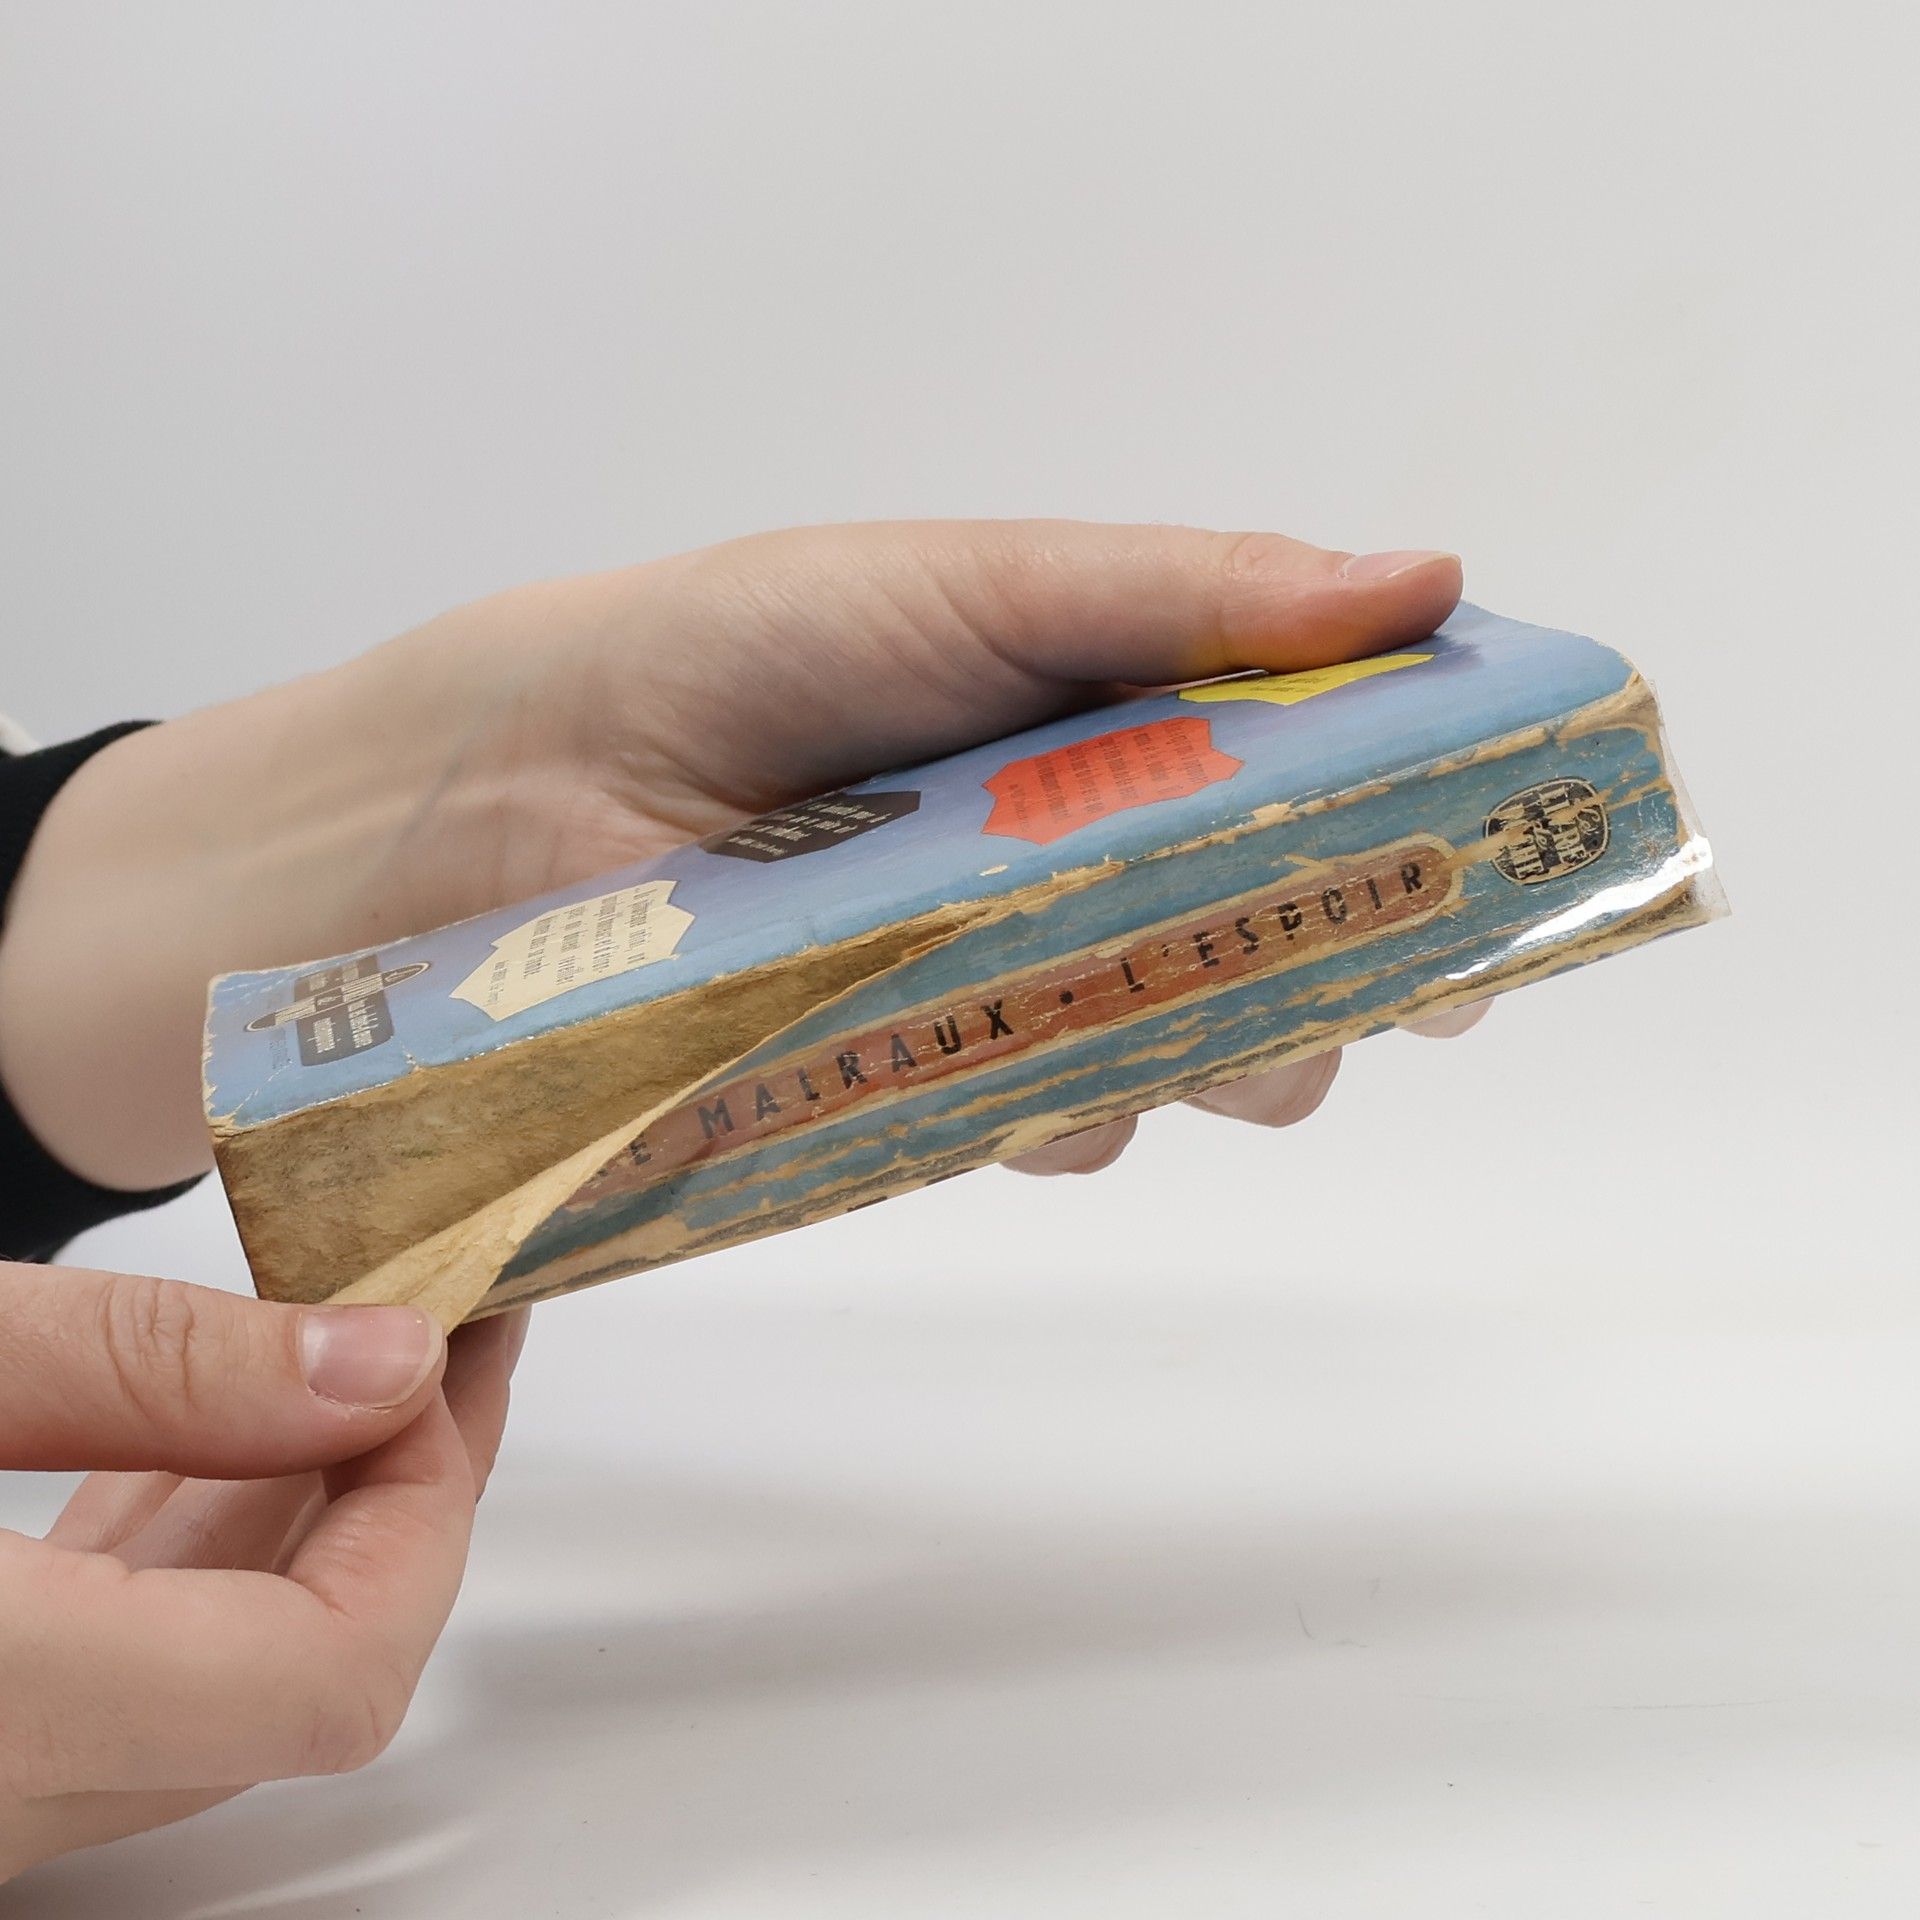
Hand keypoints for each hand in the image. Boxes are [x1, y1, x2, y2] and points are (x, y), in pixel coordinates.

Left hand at [0, 520, 1480, 1190]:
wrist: (509, 802)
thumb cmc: (734, 653)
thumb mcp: (969, 589)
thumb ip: (1183, 598)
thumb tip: (1425, 584)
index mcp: (1111, 729)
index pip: (1321, 785)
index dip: (1426, 826)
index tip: (1504, 863)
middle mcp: (1076, 867)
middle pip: (1284, 946)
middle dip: (1345, 970)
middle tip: (1365, 973)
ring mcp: (1005, 988)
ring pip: (1185, 1060)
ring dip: (1211, 1050)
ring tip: (1145, 1007)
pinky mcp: (922, 1094)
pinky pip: (1050, 1127)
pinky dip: (1069, 1107)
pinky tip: (1016, 1067)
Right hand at [0, 1263, 525, 1880]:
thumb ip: (147, 1365)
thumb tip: (374, 1364)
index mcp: (6, 1710)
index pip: (332, 1672)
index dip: (422, 1508)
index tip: (425, 1359)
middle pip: (301, 1670)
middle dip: (396, 1479)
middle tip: (444, 1324)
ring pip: (217, 1672)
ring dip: (301, 1506)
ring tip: (351, 1344)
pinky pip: (128, 1669)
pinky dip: (191, 1549)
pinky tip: (210, 1428)